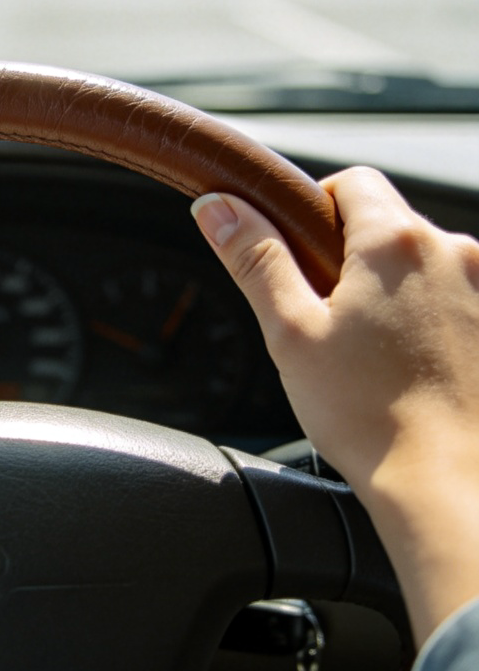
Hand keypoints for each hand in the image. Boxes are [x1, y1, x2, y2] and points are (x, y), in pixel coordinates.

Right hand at [191, 167, 478, 644]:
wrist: (449, 488)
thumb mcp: (290, 330)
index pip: (350, 182)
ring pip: (420, 261)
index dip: (312, 208)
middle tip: (321, 313)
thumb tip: (217, 206)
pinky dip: (423, 314)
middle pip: (386, 220)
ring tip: (364, 350)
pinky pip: (450, 296)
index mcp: (396, 243)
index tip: (296, 253)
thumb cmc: (369, 416)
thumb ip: (254, 257)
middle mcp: (454, 252)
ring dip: (388, 286)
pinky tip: (403, 366)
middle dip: (348, 253)